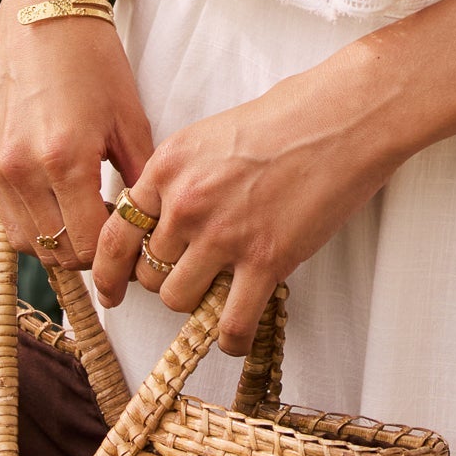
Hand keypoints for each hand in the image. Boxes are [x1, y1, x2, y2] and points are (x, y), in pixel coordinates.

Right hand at [0, 0, 153, 266]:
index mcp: (65, 160)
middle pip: (56, 252)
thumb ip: (140, 178)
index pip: (88, 244)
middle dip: (88, 252)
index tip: (132, 238)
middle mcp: (23, 170)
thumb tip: (148, 227)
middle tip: (113, 230)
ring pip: (28, 244)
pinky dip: (35, 224)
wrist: (41, 19)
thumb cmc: (95, 63)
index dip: (114, 251)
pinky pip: (8, 219)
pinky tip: (62, 201)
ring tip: (87, 217)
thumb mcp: (130, 119)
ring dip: (58, 243)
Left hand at [89, 39, 399, 353]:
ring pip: (178, 299)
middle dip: (168, 277)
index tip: (112, 291)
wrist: (346, 118)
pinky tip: (236, 336)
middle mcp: (186, 203)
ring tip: (222, 290)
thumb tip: (167, 218)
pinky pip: (231, 323)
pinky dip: (231, 338)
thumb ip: (182, 177)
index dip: (110, 270)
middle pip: (149, 271)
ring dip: (197, 302)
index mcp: (168, 167)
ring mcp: (224, 234)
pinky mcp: (266, 260)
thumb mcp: (213, 136)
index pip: (116, 232)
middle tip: (198, 271)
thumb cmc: (291, 116)